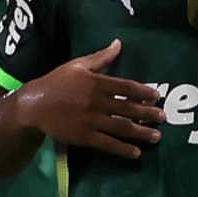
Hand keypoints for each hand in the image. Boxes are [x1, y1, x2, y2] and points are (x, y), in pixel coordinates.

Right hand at [17, 39, 164, 158]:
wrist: (34, 105)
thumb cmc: (56, 82)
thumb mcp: (78, 65)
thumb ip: (101, 57)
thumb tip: (119, 43)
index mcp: (97, 82)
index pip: (127, 87)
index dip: (144, 92)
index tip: (157, 97)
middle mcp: (97, 101)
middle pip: (128, 108)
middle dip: (148, 114)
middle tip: (163, 118)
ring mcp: (91, 120)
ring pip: (121, 127)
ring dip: (141, 133)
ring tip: (156, 137)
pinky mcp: (84, 136)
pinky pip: (107, 144)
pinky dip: (123, 149)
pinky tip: (135, 153)